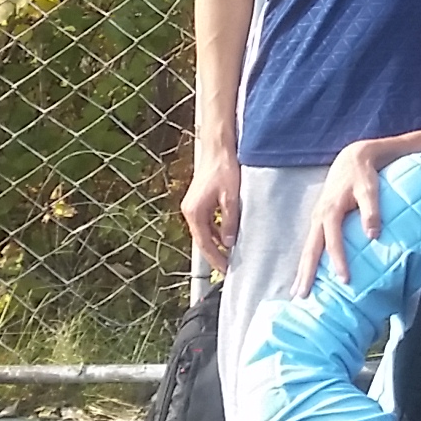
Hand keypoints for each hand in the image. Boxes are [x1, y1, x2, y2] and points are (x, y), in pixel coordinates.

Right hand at [181, 146, 240, 274]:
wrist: (218, 149)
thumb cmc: (224, 170)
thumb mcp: (230, 198)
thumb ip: (229, 222)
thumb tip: (228, 244)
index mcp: (195, 213)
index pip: (205, 244)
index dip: (215, 259)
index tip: (226, 271)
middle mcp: (190, 211)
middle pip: (202, 240)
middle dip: (214, 255)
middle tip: (228, 269)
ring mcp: (193, 206)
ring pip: (204, 232)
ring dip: (216, 244)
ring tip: (229, 256)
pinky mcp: (198, 202)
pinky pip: (206, 223)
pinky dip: (216, 232)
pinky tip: (227, 237)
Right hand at [295, 138, 395, 295]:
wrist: (352, 158)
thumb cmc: (363, 175)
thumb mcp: (370, 189)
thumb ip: (371, 211)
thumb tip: (372, 236)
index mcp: (330, 211)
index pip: (333, 242)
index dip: (339, 262)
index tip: (344, 280)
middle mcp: (318, 217)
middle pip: (310, 250)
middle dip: (306, 273)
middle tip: (302, 296)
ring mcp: (315, 219)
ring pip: (307, 249)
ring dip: (302, 270)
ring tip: (298, 291)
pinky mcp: (318, 220)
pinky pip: (311, 244)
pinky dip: (307, 260)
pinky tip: (306, 274)